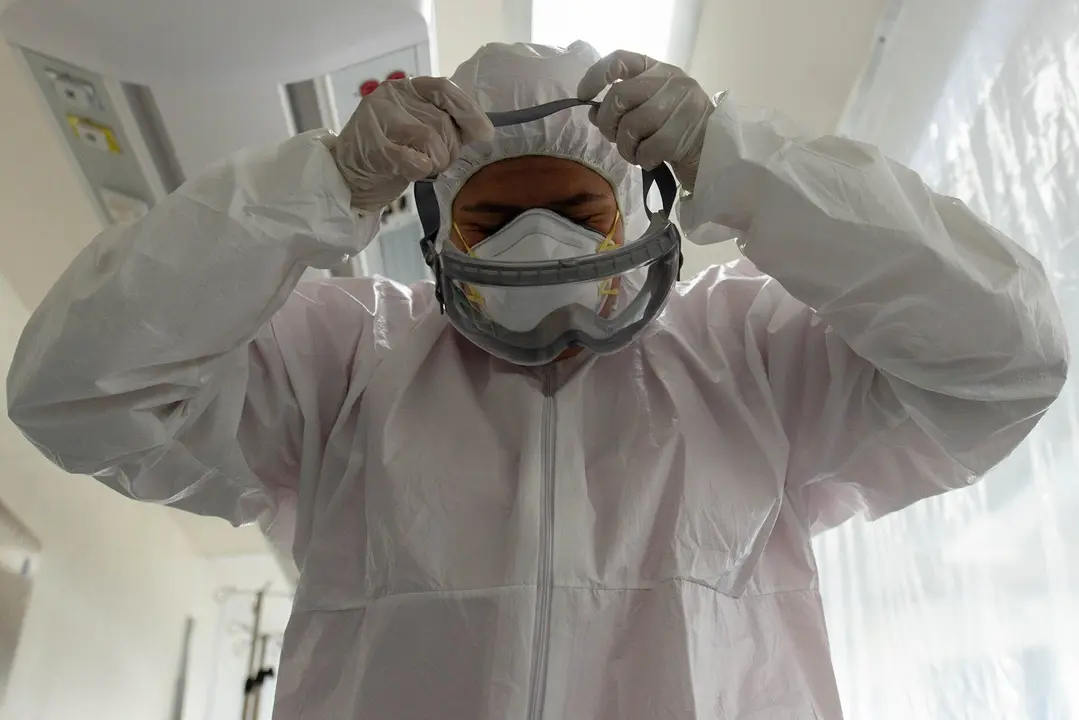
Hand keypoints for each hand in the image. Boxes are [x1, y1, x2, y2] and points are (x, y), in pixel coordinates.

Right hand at [331, 77, 494, 211]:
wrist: (346, 177)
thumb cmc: (388, 152)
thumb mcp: (417, 127)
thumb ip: (445, 122)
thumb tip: (484, 130)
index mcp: (404, 88)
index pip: (444, 89)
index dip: (468, 110)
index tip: (484, 133)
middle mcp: (390, 97)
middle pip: (442, 122)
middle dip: (448, 150)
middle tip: (435, 162)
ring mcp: (378, 120)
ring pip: (432, 141)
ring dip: (435, 163)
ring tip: (421, 167)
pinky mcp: (374, 148)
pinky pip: (416, 160)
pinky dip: (420, 170)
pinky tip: (412, 172)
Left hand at [577, 51, 713, 190]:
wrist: (714, 152)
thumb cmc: (674, 130)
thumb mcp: (647, 111)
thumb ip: (621, 107)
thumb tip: (593, 111)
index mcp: (657, 69)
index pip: (620, 60)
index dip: (596, 76)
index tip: (584, 96)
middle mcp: (671, 80)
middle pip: (619, 96)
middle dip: (608, 123)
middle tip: (615, 139)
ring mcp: (682, 103)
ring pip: (632, 125)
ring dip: (626, 148)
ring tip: (635, 154)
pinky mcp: (687, 130)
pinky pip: (648, 148)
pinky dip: (643, 159)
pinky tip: (650, 160)